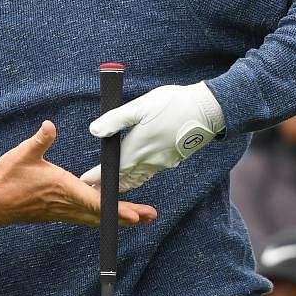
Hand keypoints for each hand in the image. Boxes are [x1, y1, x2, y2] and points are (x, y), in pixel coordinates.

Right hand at [0, 121, 156, 236]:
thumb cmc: (5, 180)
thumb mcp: (21, 154)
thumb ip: (39, 140)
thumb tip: (50, 125)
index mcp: (61, 189)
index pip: (95, 201)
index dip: (116, 208)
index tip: (135, 214)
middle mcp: (64, 204)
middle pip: (101, 214)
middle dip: (127, 216)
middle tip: (150, 216)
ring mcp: (60, 211)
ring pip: (94, 218)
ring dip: (116, 218)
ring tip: (138, 217)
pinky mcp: (56, 213)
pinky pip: (84, 217)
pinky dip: (99, 217)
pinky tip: (106, 214)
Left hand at [81, 82, 223, 191]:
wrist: (208, 111)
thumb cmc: (173, 104)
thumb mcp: (140, 107)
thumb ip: (116, 120)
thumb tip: (95, 130)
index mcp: (137, 148)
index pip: (113, 169)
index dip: (98, 177)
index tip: (86, 183)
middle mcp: (149, 160)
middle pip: (125, 178)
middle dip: (111, 185)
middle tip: (97, 191)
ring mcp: (163, 162)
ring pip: (140, 177)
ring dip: (126, 183)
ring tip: (116, 187)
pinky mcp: (174, 159)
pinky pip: (152, 172)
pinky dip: (141, 176)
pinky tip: (140, 173)